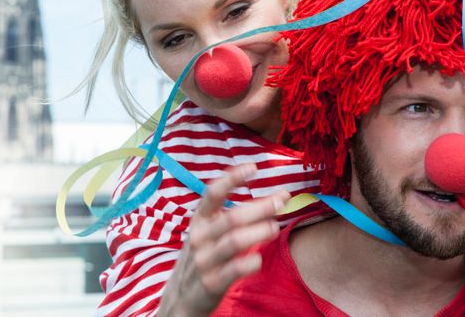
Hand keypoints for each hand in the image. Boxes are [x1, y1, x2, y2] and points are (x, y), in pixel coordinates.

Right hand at [159, 163, 289, 316]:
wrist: (181, 298)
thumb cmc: (204, 256)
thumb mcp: (207, 232)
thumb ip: (231, 215)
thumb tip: (274, 198)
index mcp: (200, 219)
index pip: (213, 192)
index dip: (232, 177)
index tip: (254, 166)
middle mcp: (199, 237)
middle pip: (232, 217)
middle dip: (261, 206)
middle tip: (283, 199)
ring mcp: (204, 260)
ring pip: (234, 241)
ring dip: (259, 231)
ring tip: (276, 227)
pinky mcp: (211, 283)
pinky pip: (234, 270)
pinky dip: (250, 262)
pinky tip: (259, 258)